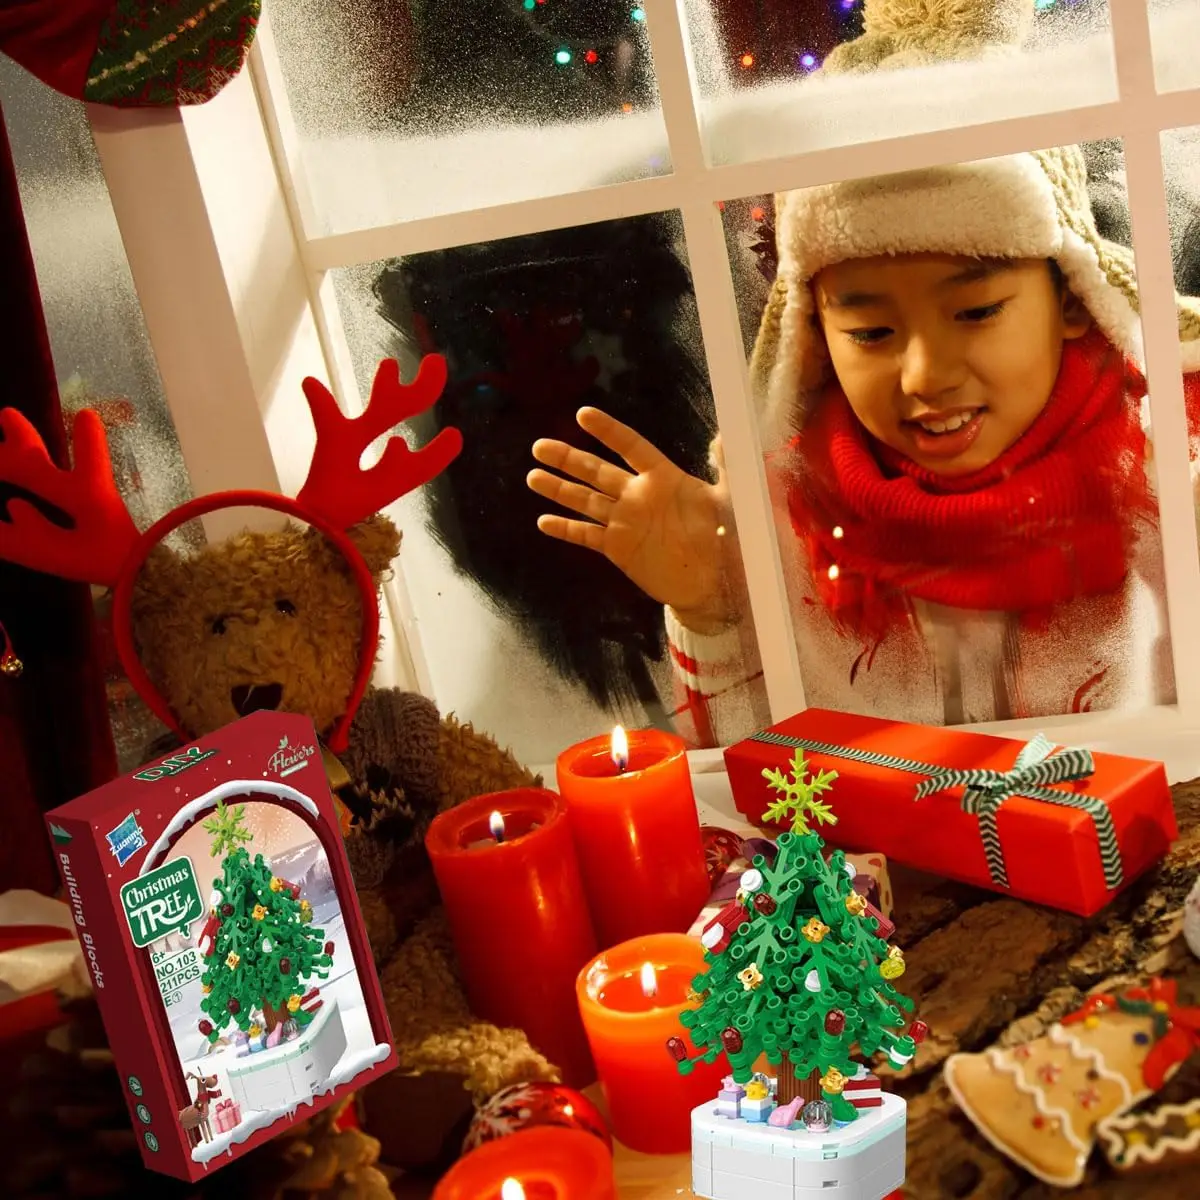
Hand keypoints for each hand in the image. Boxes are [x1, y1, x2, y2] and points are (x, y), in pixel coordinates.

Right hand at [528, 408, 738, 631]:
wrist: (715, 585)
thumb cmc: (727, 540)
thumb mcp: (731, 502)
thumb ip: (725, 469)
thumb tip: (723, 436)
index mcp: (664, 478)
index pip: (631, 448)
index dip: (609, 432)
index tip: (583, 414)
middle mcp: (638, 495)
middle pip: (597, 471)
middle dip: (568, 459)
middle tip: (540, 446)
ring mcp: (625, 521)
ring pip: (586, 500)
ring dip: (559, 489)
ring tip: (532, 476)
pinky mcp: (618, 548)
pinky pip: (587, 535)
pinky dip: (566, 529)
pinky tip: (542, 522)